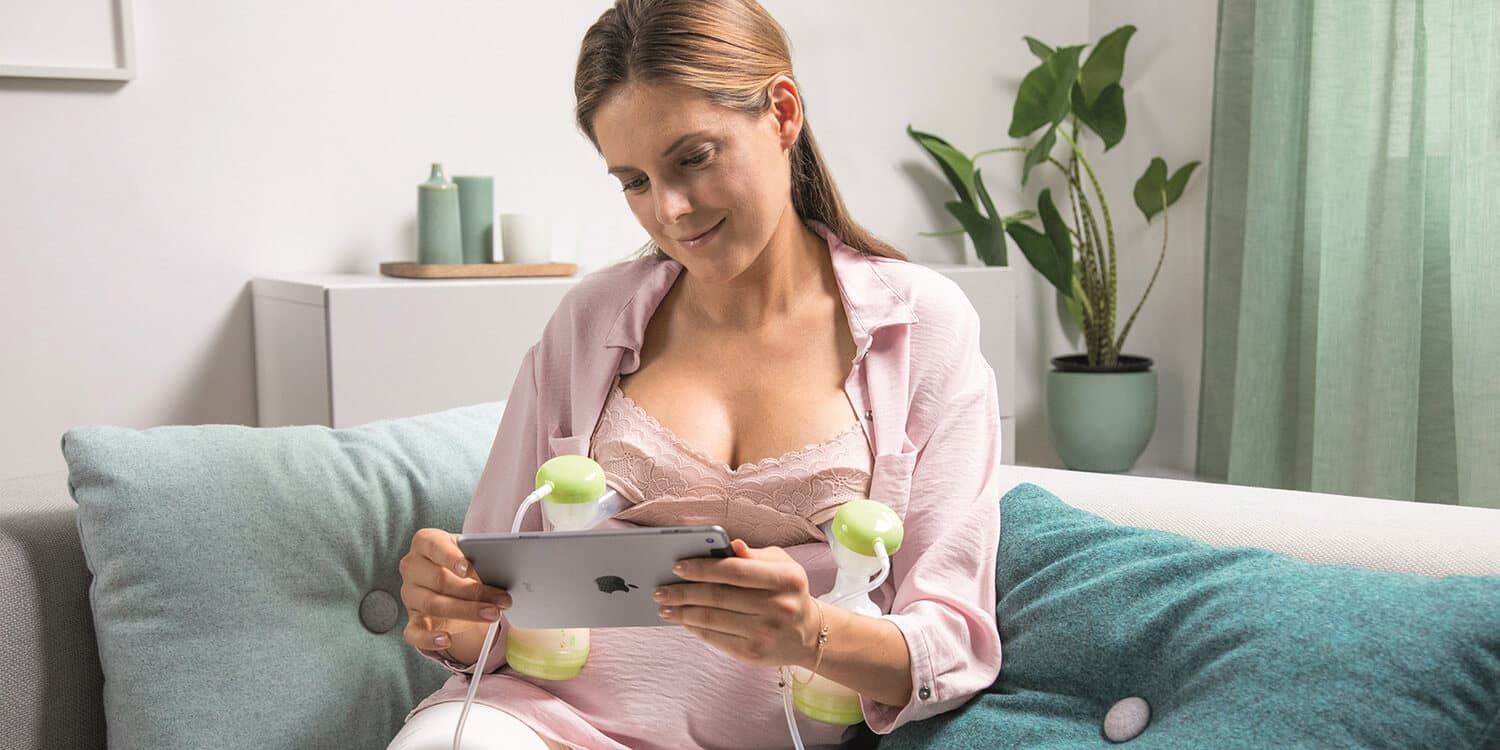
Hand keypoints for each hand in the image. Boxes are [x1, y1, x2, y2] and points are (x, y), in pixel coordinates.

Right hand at [398, 528, 511, 651]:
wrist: (454, 584)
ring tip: (493, 614)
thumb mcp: (471, 556)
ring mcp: (410, 594)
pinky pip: (414, 632)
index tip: (466, 569)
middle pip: (440, 580)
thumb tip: (503, 575)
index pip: (433, 546)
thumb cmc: (463, 564)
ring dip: (467, 612)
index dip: (450, 557)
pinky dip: (429, 638)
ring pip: (434, 605)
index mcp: (425, 543)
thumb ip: (480, 561)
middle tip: (502, 600)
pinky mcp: (412, 619)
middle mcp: (412, 567)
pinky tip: (446, 639)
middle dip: (474, 591)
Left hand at [654, 539, 820, 667]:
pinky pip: (716, 639)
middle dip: (684, 592)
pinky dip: (695, 629)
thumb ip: (754, 555)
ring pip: (712, 619)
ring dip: (683, 613)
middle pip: (719, 596)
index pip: (735, 570)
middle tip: (660, 590)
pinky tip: (683, 621)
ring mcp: (765, 633)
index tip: (677, 566)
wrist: (807, 634)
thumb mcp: (781, 565)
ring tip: (664, 607)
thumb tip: (729, 544)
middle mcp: (778, 607)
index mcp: (786, 579)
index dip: (703, 568)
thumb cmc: (787, 591)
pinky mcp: (753, 653)